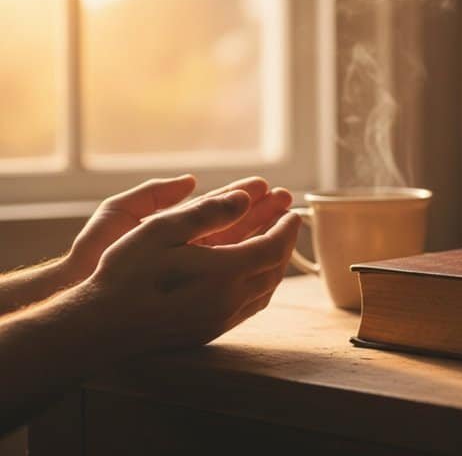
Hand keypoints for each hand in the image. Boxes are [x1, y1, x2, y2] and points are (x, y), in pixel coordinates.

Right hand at [80, 189, 300, 353]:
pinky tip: (252, 273)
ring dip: (275, 264)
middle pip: (274, 268)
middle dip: (284, 242)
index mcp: (224, 272)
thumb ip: (206, 212)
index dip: (286, 228)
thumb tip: (243, 199)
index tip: (291, 210)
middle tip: (287, 221)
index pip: (273, 247)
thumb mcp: (161, 230)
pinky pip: (249, 306)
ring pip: (265, 290)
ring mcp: (221, 320)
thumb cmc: (126, 273)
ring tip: (274, 243)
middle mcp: (231, 300)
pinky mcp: (209, 332)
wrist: (101, 326)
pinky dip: (260, 284)